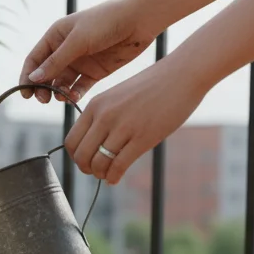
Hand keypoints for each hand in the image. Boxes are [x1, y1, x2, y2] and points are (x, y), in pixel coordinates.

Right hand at [19, 0, 156, 104]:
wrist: (140, 19)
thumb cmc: (106, 21)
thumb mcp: (78, 40)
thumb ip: (56, 61)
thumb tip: (33, 79)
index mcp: (56, 36)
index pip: (34, 60)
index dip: (27, 76)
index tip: (25, 93)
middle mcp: (65, 49)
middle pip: (46, 74)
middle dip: (42, 88)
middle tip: (43, 100)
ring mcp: (80, 61)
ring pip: (61, 83)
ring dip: (58, 92)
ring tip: (61, 98)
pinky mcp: (95, 71)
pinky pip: (79, 87)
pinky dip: (74, 94)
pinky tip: (73, 97)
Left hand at [63, 56, 208, 184]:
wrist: (182, 74)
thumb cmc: (152, 87)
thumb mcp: (117, 97)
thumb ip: (103, 116)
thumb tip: (93, 143)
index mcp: (96, 105)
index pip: (71, 140)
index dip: (76, 156)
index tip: (86, 160)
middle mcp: (105, 116)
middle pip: (81, 155)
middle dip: (86, 168)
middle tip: (95, 171)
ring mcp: (123, 127)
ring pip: (99, 163)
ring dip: (101, 174)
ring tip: (107, 174)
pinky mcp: (143, 137)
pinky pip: (119, 165)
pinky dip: (114, 177)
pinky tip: (115, 179)